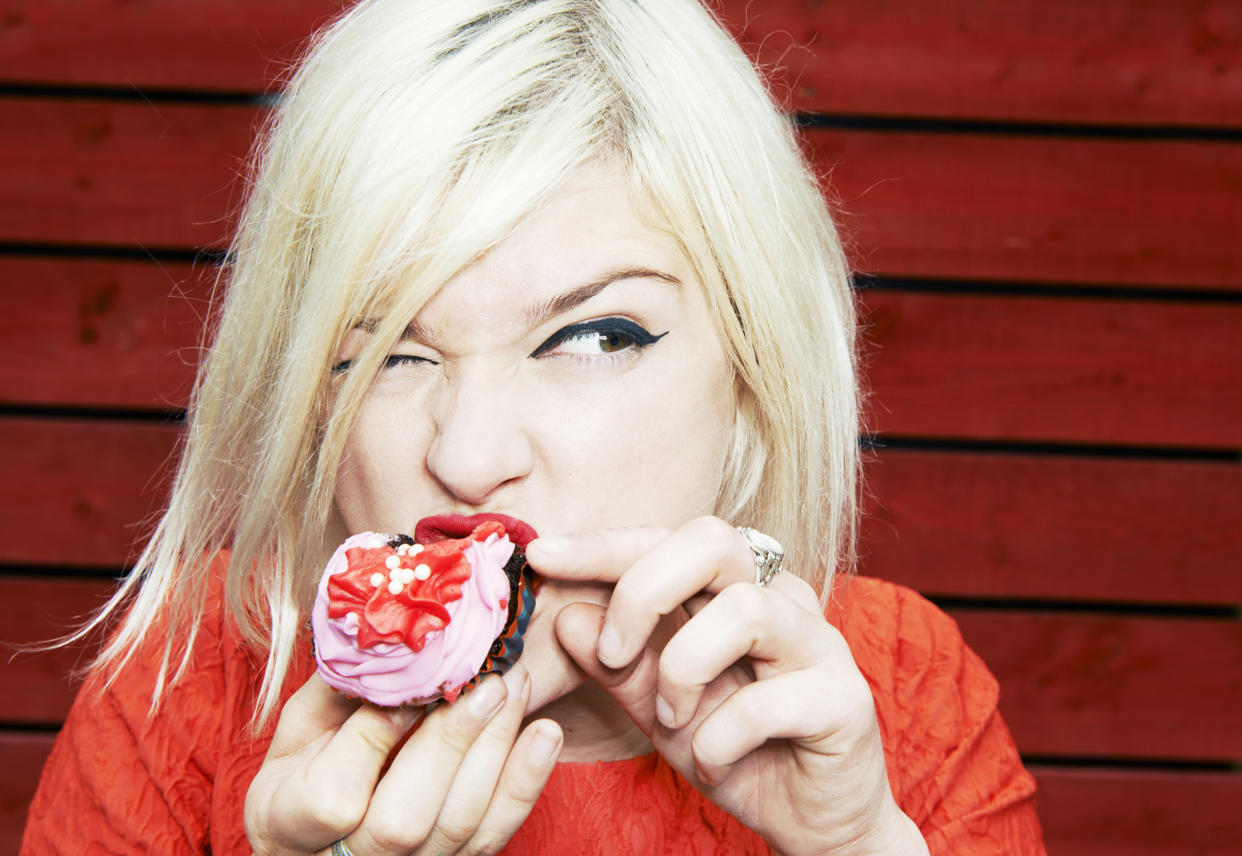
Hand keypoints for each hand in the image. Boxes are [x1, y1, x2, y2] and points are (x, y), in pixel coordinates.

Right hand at [244, 664, 562, 855]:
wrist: (322, 842)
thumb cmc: (305, 773)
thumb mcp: (297, 732)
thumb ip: (336, 692)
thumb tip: (383, 633)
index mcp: (287, 825)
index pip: (334, 797)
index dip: (375, 738)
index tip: (413, 681)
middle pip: (403, 820)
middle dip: (451, 742)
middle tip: (488, 680)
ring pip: (457, 827)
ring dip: (495, 750)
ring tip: (516, 685)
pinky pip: (493, 835)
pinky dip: (525, 783)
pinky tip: (544, 733)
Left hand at [528, 516, 927, 855]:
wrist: (812, 821)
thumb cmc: (737, 751)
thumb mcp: (660, 709)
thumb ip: (618, 665)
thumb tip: (566, 617)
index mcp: (735, 589)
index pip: (666, 540)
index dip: (603, 545)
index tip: (542, 555)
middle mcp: (781, 599)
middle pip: (713, 541)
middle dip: (643, 591)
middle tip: (613, 653)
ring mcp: (819, 644)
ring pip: (744, 610)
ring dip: (683, 670)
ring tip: (674, 719)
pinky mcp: (845, 699)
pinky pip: (766, 701)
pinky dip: (719, 737)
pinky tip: (713, 761)